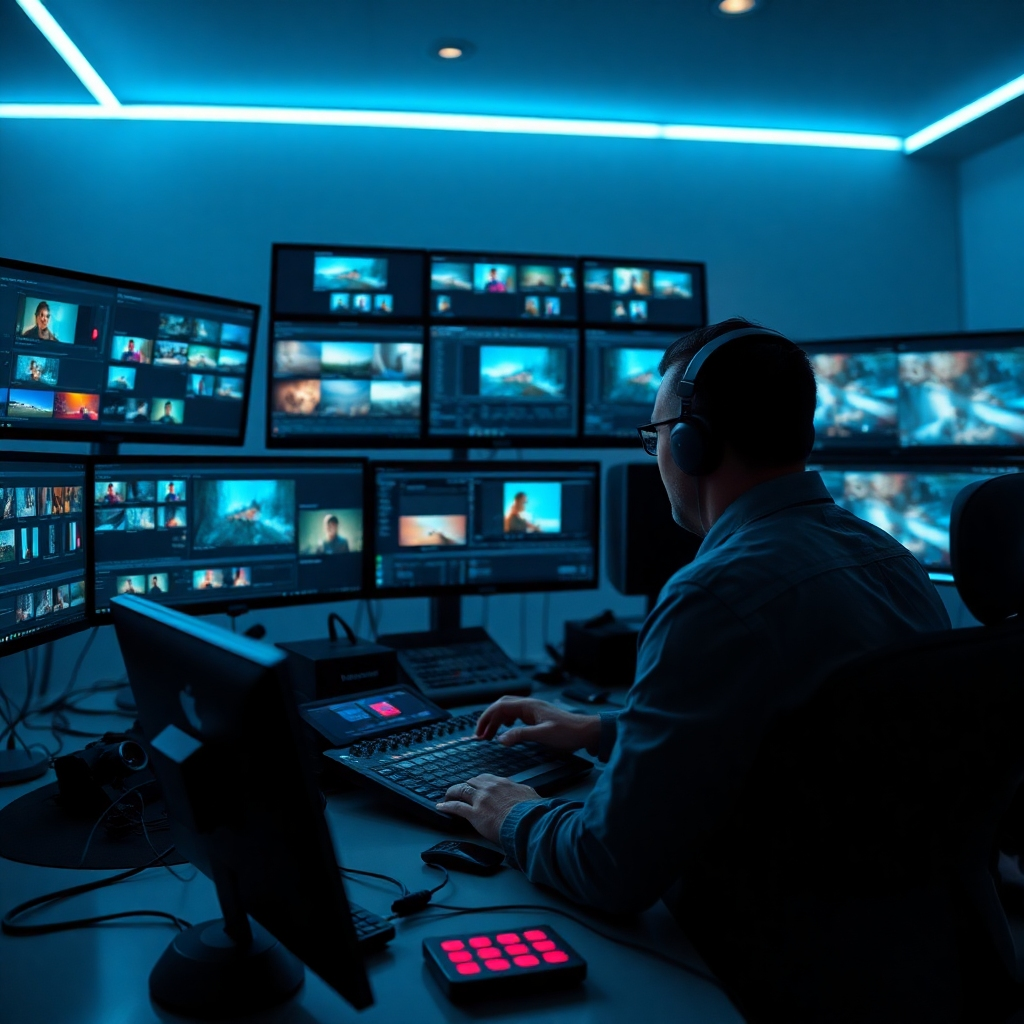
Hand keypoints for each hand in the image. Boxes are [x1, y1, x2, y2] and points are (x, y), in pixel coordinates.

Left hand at [435, 774, 538, 842]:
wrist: (529, 821)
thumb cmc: (532, 811)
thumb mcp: (530, 795)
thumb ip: (522, 792)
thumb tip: (524, 794)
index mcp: (503, 783)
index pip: (486, 778)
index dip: (478, 783)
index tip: (476, 786)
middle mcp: (490, 787)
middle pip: (471, 782)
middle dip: (465, 786)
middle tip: (461, 791)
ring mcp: (481, 799)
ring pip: (461, 790)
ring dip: (453, 792)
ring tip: (447, 796)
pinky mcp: (475, 813)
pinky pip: (456, 807)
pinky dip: (447, 805)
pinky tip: (441, 806)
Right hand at [475, 696, 600, 754]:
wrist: (586, 731)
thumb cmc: (568, 732)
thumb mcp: (543, 735)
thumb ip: (521, 735)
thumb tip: (500, 739)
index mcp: (529, 705)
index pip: (500, 706)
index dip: (487, 718)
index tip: (479, 733)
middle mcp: (530, 704)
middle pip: (502, 705)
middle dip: (489, 718)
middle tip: (480, 735)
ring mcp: (534, 709)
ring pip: (508, 709)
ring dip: (497, 720)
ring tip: (489, 734)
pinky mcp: (538, 716)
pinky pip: (516, 714)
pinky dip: (506, 721)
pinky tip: (506, 730)